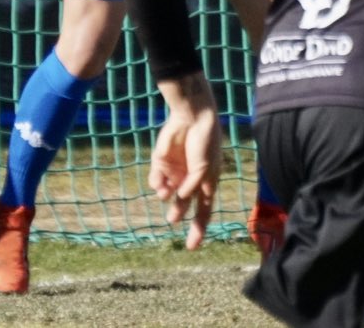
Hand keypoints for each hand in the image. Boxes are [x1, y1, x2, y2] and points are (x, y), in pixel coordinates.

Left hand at [150, 75, 221, 249]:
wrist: (192, 116)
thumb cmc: (205, 141)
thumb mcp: (205, 167)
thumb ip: (193, 185)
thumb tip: (178, 198)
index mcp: (206, 183)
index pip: (204, 211)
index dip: (199, 228)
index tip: (192, 246)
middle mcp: (189, 180)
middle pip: (184, 205)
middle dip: (178, 213)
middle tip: (172, 220)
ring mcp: (175, 172)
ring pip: (167, 194)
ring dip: (166, 196)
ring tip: (166, 192)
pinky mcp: (161, 163)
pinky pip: (156, 180)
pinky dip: (157, 182)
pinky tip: (160, 180)